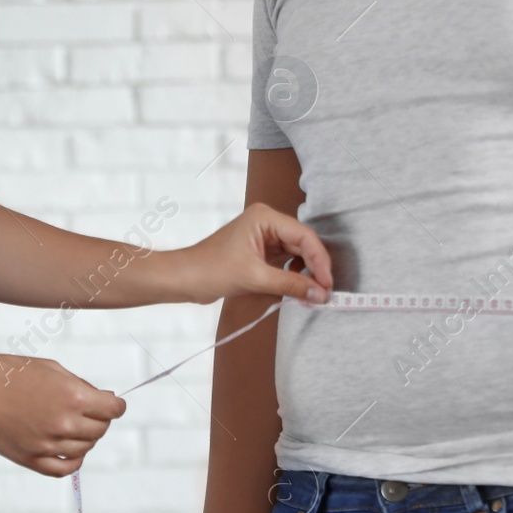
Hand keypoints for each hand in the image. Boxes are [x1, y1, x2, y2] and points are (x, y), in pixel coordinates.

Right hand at [0, 354, 125, 476]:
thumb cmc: (10, 373)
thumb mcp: (52, 369)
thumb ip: (82, 387)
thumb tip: (106, 400)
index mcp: (73, 397)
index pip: (114, 409)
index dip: (115, 405)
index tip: (111, 404)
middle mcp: (64, 423)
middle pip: (100, 429)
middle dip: (98, 419)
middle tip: (85, 411)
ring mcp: (48, 444)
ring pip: (85, 448)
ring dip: (84, 437)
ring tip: (68, 424)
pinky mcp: (31, 459)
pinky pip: (65, 468)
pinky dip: (73, 461)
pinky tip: (69, 450)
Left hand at [178, 202, 331, 304]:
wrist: (185, 279)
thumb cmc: (211, 270)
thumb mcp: (255, 278)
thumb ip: (291, 284)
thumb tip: (321, 294)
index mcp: (265, 218)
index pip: (304, 236)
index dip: (320, 260)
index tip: (328, 284)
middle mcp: (267, 222)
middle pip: (303, 244)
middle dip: (316, 268)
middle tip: (325, 292)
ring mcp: (265, 236)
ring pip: (297, 253)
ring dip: (307, 273)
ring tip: (314, 293)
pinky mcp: (261, 251)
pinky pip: (287, 261)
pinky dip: (295, 275)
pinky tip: (299, 288)